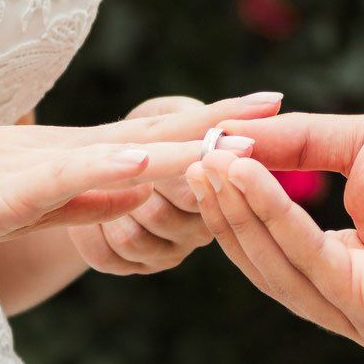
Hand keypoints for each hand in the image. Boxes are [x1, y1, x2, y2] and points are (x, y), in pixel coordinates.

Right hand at [0, 93, 282, 249]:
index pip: (168, 142)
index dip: (219, 129)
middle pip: (163, 135)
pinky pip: (69, 176)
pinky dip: (111, 168)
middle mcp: (78, 156)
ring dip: (185, 142)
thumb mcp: (42, 202)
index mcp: (89, 162)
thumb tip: (141, 196)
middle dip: (224, 123)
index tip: (270, 116)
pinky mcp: (14, 190)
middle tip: (281, 104)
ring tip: (236, 132)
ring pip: (128, 151)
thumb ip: (90, 196)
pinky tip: (147, 163)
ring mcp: (47, 168)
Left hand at [68, 95, 270, 274]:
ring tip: (100, 185)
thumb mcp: (174, 117)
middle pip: (163, 215)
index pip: (208, 185)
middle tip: (123, 160)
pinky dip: (90, 231)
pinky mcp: (133, 266)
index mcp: (218, 192)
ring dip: (108, 209)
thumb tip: (274, 98)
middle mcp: (200, 228)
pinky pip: (108, 258)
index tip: (170, 154)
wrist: (93, 168)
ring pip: (133, 239)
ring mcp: (168, 251)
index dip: (187, 168)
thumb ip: (218, 116)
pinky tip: (89, 213)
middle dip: (136, 186)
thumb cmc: (143, 132)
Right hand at [186, 113, 363, 354]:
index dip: (236, 208)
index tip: (201, 162)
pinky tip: (247, 174)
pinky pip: (308, 258)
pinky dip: (273, 212)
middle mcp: (352, 311)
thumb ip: (294, 147)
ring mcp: (363, 320)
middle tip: (194, 162)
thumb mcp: (357, 148)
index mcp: (348, 280)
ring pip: (279, 265)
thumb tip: (226, 140)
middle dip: (227, 211)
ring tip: (213, 161)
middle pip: (266, 264)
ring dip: (241, 210)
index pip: (274, 252)